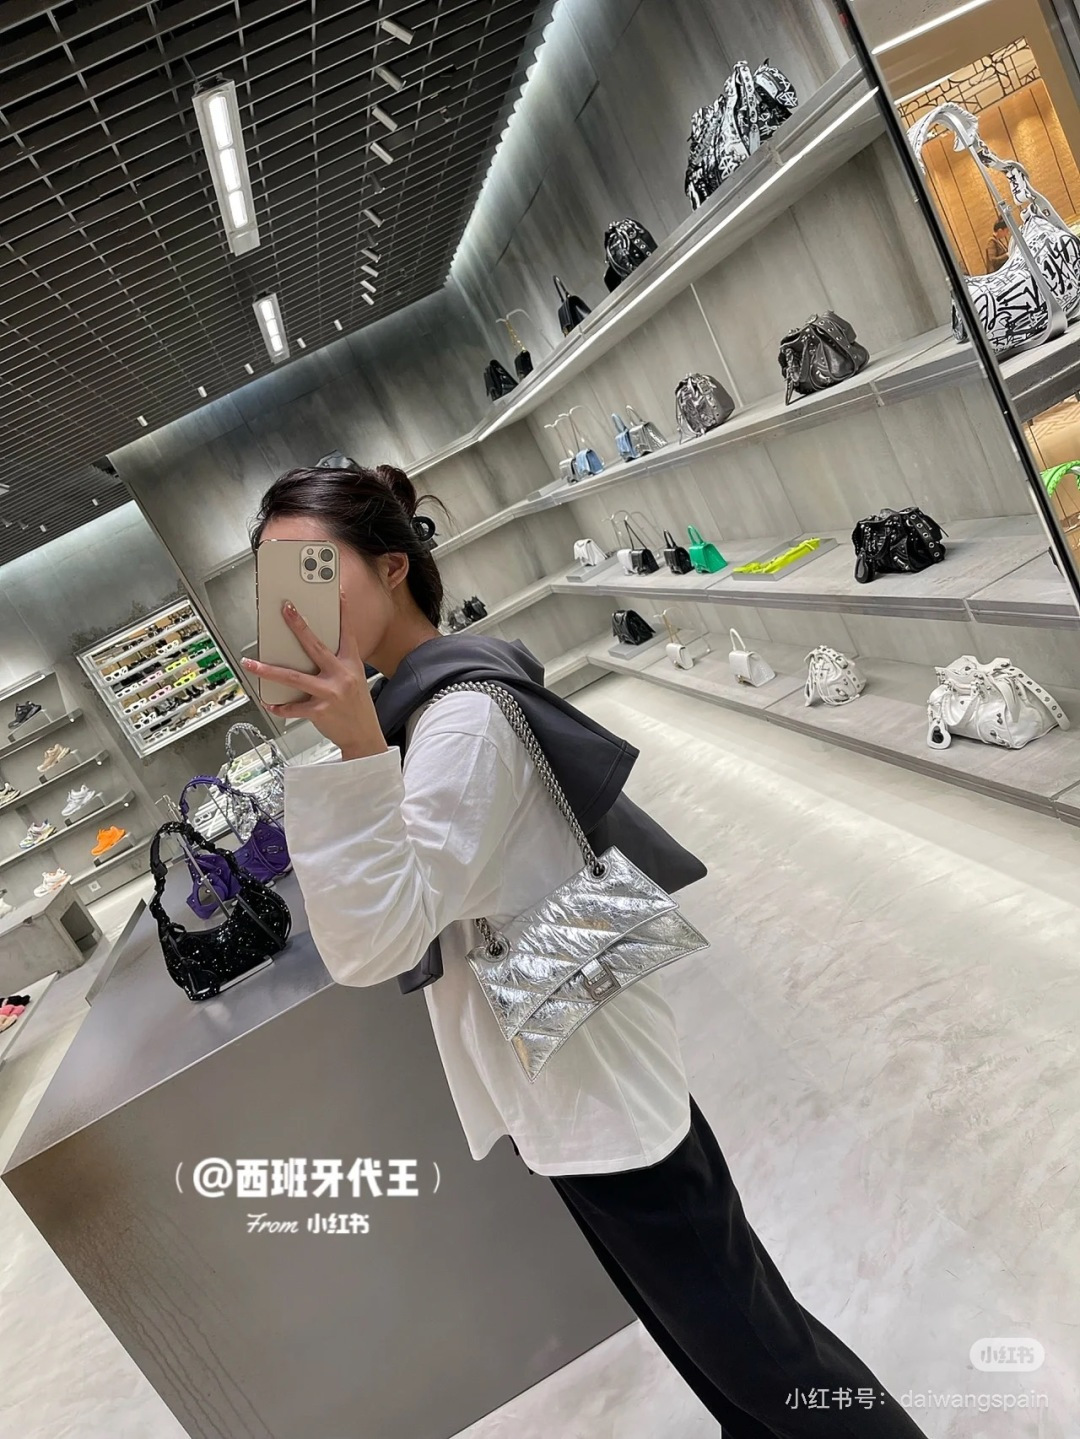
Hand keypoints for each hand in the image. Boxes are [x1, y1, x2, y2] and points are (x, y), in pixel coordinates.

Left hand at [241, 593, 386, 760]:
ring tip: (252, 663)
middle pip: (315, 646)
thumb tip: (308, 652)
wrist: (365, 737)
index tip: (337, 594)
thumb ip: (335, 665)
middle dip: (298, 626)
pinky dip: (279, 705)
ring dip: (269, 670)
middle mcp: (342, 676)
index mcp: (352, 665)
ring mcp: (330, 693)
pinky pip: (293, 707)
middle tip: (285, 610)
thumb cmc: (356, 708)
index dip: (343, 613)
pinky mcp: (319, 711)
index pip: (348, 633)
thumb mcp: (354, 680)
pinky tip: (268, 701)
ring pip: (294, 677)